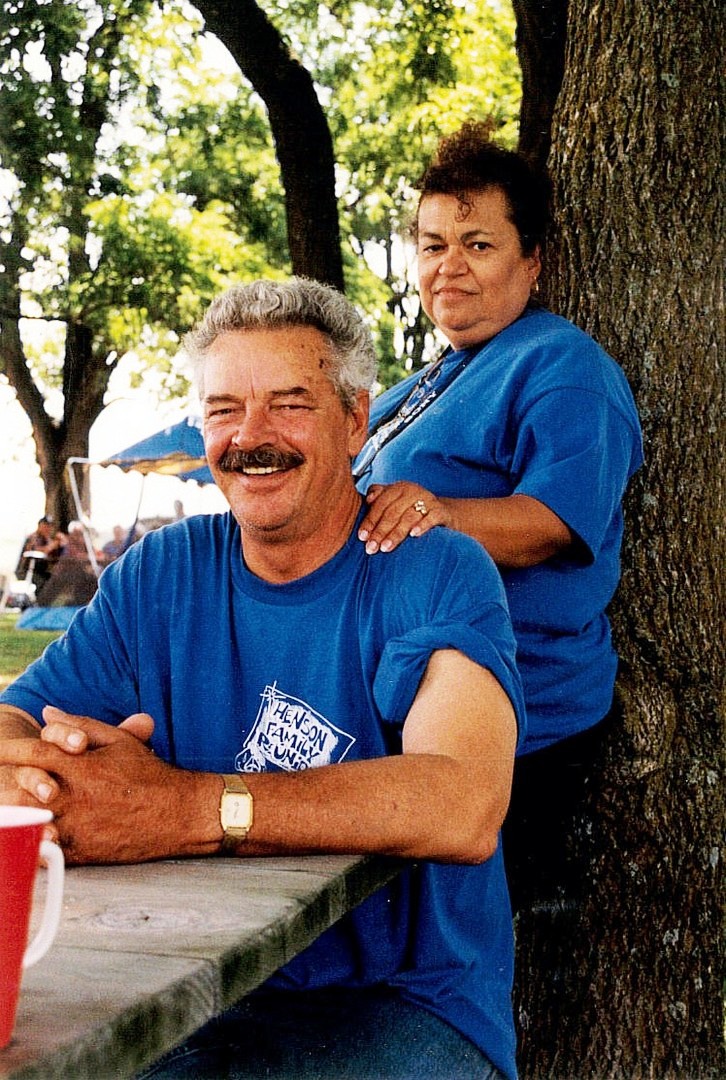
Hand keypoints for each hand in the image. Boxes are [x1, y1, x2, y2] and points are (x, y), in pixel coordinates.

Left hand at [0, 708, 202, 863]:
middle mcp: (73, 796)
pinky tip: (38, 833)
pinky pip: (47, 849)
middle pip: (24, 787)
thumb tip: (48, 713)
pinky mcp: (82, 851)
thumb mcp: (117, 742)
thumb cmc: (150, 774)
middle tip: (7, 783)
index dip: (10, 749)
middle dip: (12, 783)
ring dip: (20, 813)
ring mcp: (76, 826)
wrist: (178, 813)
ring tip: (16, 809)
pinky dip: (36, 841)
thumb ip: (79, 725)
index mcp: (80, 766)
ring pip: (30, 820)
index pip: (33, 752)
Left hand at [358, 482, 450, 553]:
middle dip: (380, 532)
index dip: (370, 521)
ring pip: (409, 517)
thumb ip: (379, 497)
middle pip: (392, 513)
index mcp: (398, 488)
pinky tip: (414, 535)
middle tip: (371, 547)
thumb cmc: (412, 509)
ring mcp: (427, 500)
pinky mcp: (441, 511)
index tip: (362, 537)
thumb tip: (368, 500)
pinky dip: (422, 526)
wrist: (443, 512)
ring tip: (386, 548)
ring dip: (396, 534)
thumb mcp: (395, 501)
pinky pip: (431, 517)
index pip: (380, 505)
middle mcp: (412, 491)